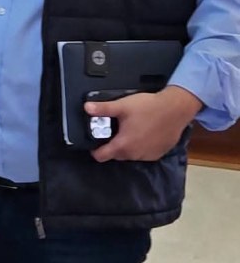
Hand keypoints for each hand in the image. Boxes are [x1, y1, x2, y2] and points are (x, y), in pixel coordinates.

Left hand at [86, 85, 201, 162]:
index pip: (100, 156)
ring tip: (131, 130)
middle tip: (116, 129)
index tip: (96, 141)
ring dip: (128, 146)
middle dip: (113, 145)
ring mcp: (147, 156)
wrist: (176, 109)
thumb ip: (103, 109)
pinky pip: (144, 153)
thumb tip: (86, 107)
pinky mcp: (158, 154)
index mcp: (122, 145)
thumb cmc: (149, 107)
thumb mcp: (123, 106)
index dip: (95, 150)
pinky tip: (144, 133)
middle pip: (115, 155)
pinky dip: (141, 146)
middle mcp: (134, 155)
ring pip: (130, 155)